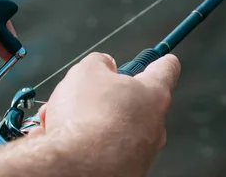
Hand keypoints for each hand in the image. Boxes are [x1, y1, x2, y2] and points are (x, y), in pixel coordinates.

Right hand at [32, 52, 181, 176]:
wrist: (77, 170)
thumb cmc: (87, 118)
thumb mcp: (87, 71)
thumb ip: (99, 62)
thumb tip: (103, 66)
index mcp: (153, 94)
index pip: (167, 69)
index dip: (160, 60)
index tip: (160, 59)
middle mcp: (153, 126)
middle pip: (133, 101)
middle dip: (104, 96)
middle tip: (81, 94)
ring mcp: (140, 152)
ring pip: (111, 126)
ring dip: (86, 120)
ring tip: (58, 120)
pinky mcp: (123, 172)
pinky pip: (101, 150)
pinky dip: (81, 143)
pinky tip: (58, 139)